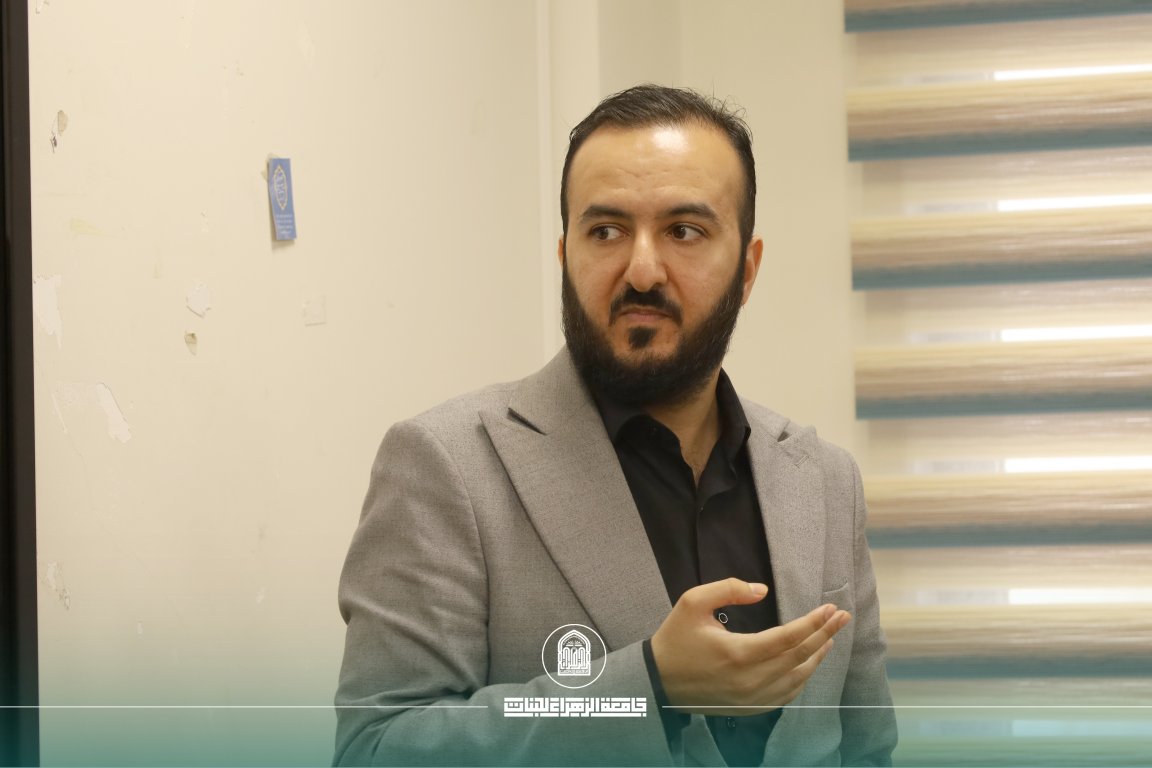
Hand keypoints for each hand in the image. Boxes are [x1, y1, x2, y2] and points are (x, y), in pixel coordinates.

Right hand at [649, 578, 849, 715]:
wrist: (659, 681)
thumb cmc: (676, 639)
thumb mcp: (692, 602)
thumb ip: (728, 589)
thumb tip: (762, 590)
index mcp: (738, 652)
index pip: (789, 636)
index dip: (813, 622)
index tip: (830, 608)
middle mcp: (750, 679)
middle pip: (800, 656)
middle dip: (825, 634)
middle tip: (842, 617)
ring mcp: (752, 697)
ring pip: (798, 678)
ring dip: (817, 657)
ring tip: (829, 638)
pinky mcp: (750, 707)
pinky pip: (787, 695)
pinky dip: (802, 678)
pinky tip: (808, 663)